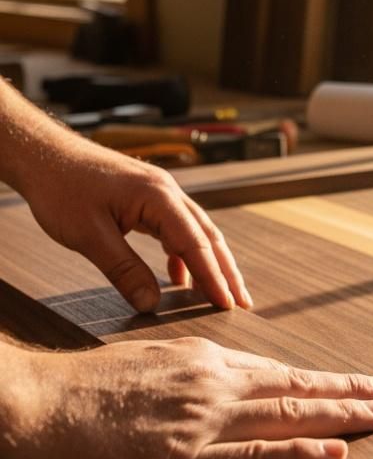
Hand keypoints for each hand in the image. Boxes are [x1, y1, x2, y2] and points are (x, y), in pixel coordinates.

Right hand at [0, 337, 372, 458]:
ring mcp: (203, 422)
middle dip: (349, 392)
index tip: (357, 383)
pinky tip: (331, 453)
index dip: (321, 380)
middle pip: (296, 388)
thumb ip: (189, 375)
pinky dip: (297, 455)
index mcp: (203, 363)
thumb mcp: (146, 365)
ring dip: (341, 416)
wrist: (28, 408)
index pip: (278, 372)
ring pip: (287, 416)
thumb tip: (222, 385)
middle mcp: (213, 384)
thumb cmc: (77, 394)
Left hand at [13, 117, 250, 312]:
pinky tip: (180, 278)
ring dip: (210, 263)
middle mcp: (168, 193)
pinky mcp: (148, 200)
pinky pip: (176, 230)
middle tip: (242, 302)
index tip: (228, 304)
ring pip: (196, 233)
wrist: (43, 154)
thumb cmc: (61, 188)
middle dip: (227, 271)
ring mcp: (160, 195)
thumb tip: (150, 303)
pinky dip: (184, 255)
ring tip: (222, 293)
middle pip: (208, 236)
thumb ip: (123, 270)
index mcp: (159, 198)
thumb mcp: (89, 236)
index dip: (213, 276)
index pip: (196, 243)